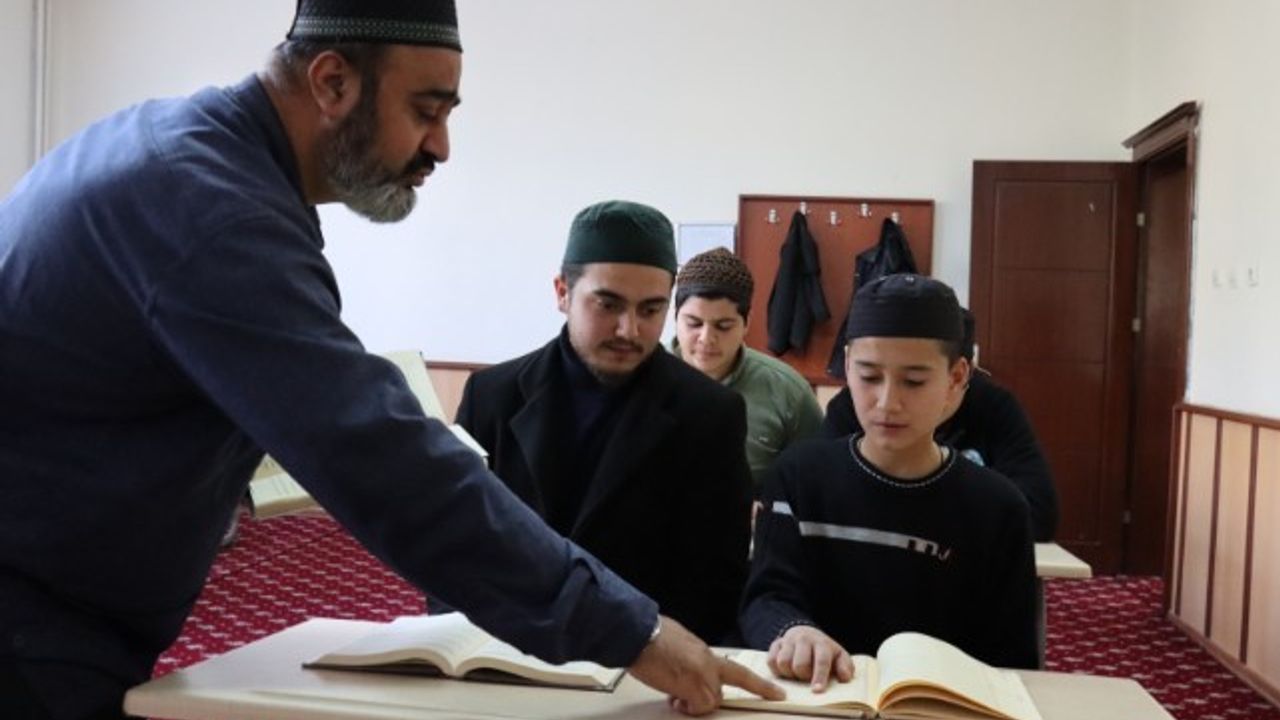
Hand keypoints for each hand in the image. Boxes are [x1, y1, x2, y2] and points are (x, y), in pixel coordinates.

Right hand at [629, 615, 784, 715]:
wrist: (639, 634)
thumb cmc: (650, 637)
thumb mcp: (679, 645)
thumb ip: (690, 660)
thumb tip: (686, 670)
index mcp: (705, 652)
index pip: (739, 671)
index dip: (760, 685)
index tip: (777, 694)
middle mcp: (709, 663)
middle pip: (719, 692)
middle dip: (703, 697)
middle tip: (683, 695)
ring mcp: (703, 675)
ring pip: (710, 700)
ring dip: (691, 702)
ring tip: (672, 692)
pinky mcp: (693, 686)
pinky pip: (698, 707)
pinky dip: (686, 707)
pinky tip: (672, 697)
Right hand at [768, 625, 854, 691]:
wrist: (806, 634)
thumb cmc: (825, 652)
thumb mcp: (839, 656)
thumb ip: (845, 667)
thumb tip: (844, 678)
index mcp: (822, 643)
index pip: (821, 661)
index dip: (819, 677)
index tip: (817, 690)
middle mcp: (804, 639)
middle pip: (800, 665)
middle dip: (803, 676)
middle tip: (806, 677)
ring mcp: (789, 640)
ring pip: (783, 663)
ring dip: (789, 674)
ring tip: (796, 674)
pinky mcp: (776, 643)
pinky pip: (771, 661)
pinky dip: (777, 670)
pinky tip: (786, 669)